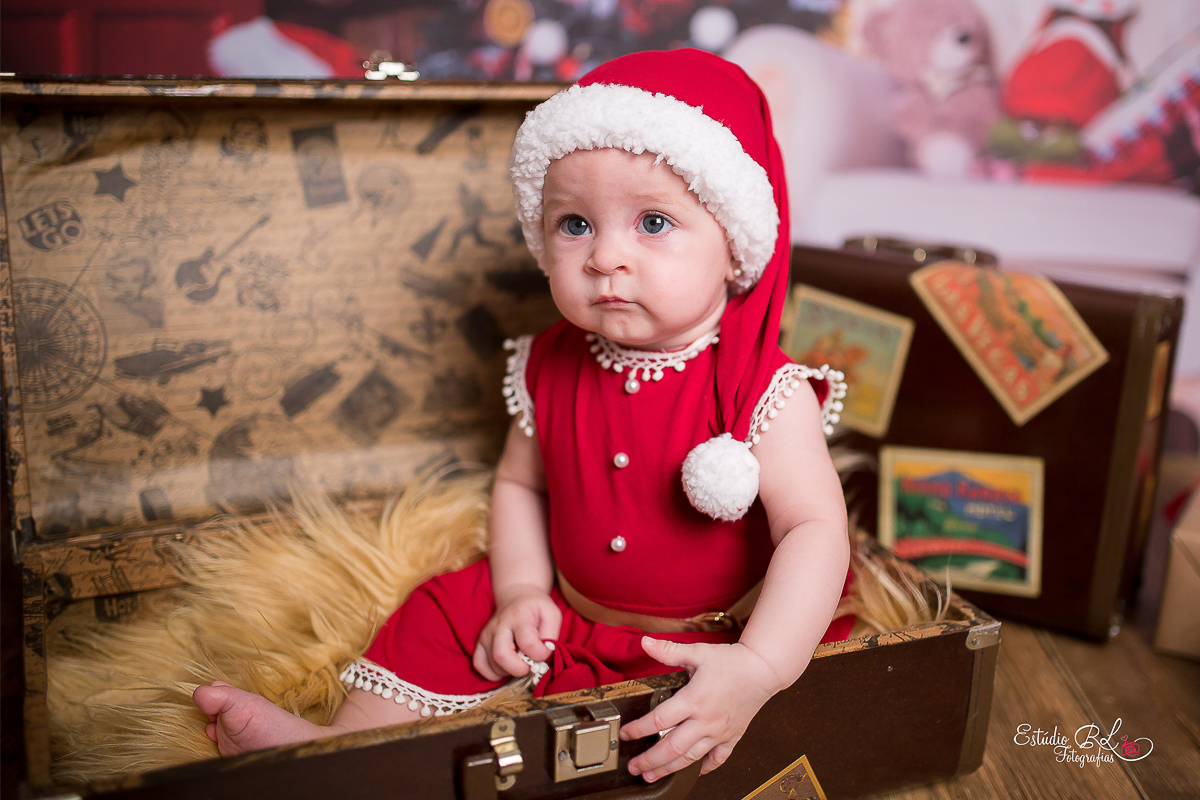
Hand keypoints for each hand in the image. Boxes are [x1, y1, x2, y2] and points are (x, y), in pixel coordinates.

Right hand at [473, 585, 560, 680]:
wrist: (516, 597)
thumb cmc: (536, 609)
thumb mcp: (552, 614)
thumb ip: (551, 635)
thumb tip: (544, 656)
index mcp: (520, 617)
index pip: (528, 643)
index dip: (540, 654)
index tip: (545, 652)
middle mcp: (499, 625)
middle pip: (501, 655)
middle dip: (518, 669)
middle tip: (529, 665)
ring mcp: (487, 634)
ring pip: (492, 665)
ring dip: (509, 671)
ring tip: (520, 661)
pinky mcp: (480, 643)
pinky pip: (480, 665)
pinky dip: (494, 673)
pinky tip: (506, 666)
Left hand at [619, 637, 784, 781]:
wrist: (763, 669)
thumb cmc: (731, 660)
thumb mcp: (698, 652)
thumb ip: (669, 650)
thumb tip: (645, 642)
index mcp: (694, 700)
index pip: (659, 720)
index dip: (639, 729)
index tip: (626, 734)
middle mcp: (705, 720)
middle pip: (672, 747)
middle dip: (649, 760)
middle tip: (634, 767)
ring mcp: (719, 732)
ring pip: (690, 758)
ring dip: (669, 769)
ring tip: (652, 776)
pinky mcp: (732, 736)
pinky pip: (717, 758)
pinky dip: (705, 768)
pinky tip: (694, 772)